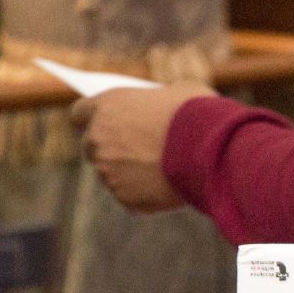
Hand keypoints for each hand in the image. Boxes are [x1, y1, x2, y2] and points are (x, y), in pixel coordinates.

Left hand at [70, 83, 215, 212]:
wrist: (213, 151)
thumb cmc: (201, 116)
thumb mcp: (181, 93)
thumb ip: (158, 102)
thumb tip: (164, 110)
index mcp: (107, 105)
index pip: (79, 113)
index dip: (91, 120)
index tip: (103, 127)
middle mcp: (99, 137)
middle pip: (90, 147)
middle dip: (109, 150)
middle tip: (135, 155)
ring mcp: (109, 170)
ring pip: (112, 176)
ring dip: (128, 175)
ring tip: (160, 175)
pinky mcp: (125, 197)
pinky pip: (131, 199)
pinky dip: (146, 197)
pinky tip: (169, 190)